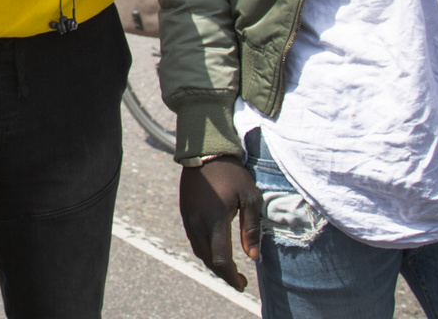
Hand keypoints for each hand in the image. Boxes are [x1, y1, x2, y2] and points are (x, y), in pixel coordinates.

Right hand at [181, 158, 262, 290]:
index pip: (221, 259)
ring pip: (199, 252)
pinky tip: (216, 250)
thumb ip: (252, 229)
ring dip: (213, 263)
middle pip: (208, 260)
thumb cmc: (233, 174)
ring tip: (229, 267)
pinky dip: (205, 251)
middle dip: (223, 274)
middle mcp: (198, 223)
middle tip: (238, 279)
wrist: (205, 153)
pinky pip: (194, 240)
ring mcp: (188, 219)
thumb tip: (252, 257)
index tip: (243, 284)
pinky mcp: (185, 213)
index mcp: (215, 220)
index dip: (232, 276)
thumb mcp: (250, 198)